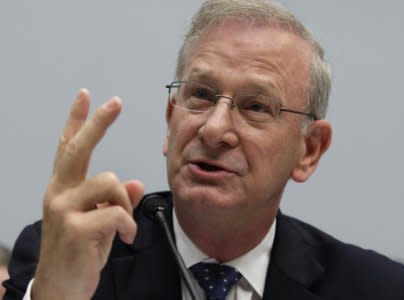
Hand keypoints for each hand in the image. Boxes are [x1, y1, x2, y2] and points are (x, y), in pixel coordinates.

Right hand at [32, 89, 144, 299]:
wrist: (61, 289)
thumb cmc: (80, 253)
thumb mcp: (101, 223)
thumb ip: (116, 201)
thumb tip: (136, 182)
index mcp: (64, 189)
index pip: (68, 147)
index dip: (76, 120)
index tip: (85, 95)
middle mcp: (59, 193)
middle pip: (78, 148)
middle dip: (98, 122)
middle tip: (114, 102)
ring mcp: (63, 209)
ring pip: (109, 182)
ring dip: (125, 202)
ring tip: (124, 225)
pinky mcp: (74, 228)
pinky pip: (117, 212)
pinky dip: (128, 225)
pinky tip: (125, 237)